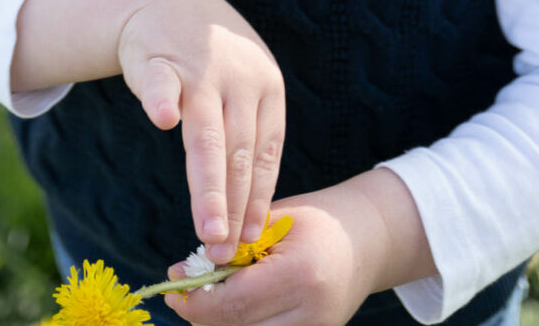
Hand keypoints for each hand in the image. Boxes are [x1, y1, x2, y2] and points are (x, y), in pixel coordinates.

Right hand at [117, 0, 285, 264]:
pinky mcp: (159, 57)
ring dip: (208, 183)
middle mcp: (239, 76)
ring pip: (206, 133)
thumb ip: (244, 139)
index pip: (265, 153)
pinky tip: (162, 118)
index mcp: (267, 86)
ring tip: (209, 227)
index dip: (257, 198)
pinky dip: (161, 98)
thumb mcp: (240, 89)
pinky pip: (161, 82)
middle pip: (239, 152)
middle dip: (233, 207)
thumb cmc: (208, 60)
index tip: (250, 240)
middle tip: (225, 251)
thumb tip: (245, 213)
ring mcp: (199, 65)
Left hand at [164, 183, 389, 325]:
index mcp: (300, 274)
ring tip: (212, 294)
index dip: (196, 300)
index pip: (235, 304)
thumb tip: (186, 272)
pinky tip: (235, 307)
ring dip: (219, 323)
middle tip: (185, 292)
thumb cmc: (316, 222)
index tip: (173, 284)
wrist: (366, 242)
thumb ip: (234, 247)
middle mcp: (310, 314)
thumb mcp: (274, 222)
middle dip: (202, 315)